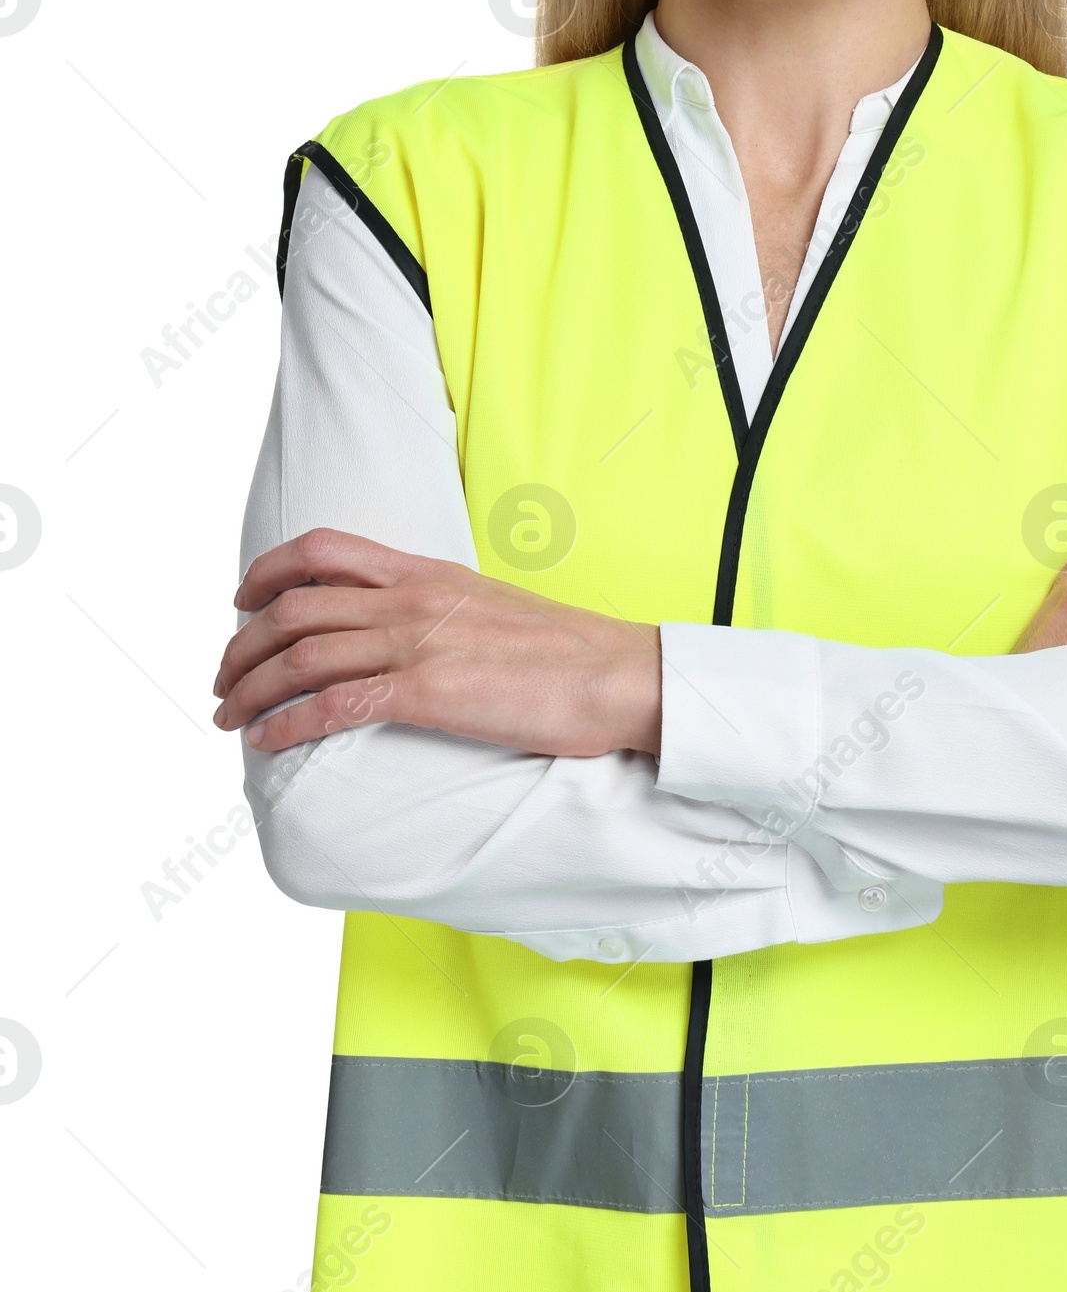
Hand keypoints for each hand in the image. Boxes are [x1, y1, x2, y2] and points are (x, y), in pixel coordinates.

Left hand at [213, 530, 662, 757]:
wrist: (618, 674)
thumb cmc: (567, 651)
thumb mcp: (490, 606)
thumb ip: (440, 608)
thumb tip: (404, 632)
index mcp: (427, 572)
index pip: (324, 550)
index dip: (267, 572)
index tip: (242, 601)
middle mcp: (411, 600)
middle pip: (293, 608)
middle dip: (241, 645)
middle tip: (223, 679)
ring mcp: (418, 643)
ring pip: (300, 657)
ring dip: (249, 690)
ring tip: (228, 717)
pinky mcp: (428, 693)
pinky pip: (334, 706)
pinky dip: (287, 724)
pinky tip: (266, 742)